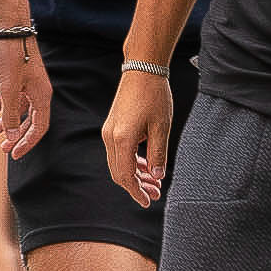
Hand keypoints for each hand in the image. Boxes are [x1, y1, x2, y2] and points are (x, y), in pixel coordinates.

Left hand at [0, 36, 50, 159]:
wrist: (10, 28)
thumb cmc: (11, 57)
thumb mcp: (9, 90)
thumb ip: (11, 115)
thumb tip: (12, 137)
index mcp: (42, 96)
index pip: (39, 128)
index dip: (27, 143)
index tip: (15, 155)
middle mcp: (39, 91)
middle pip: (31, 121)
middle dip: (17, 135)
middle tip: (4, 149)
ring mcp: (31, 82)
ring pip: (22, 108)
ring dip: (9, 121)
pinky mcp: (22, 75)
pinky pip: (16, 96)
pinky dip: (7, 105)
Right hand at [105, 67, 174, 205]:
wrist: (142, 69)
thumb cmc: (154, 95)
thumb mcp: (162, 128)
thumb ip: (158, 154)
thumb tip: (157, 176)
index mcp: (122, 139)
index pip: (125, 176)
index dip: (136, 192)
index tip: (147, 202)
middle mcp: (110, 137)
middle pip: (119, 172)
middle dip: (136, 186)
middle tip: (155, 194)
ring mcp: (109, 131)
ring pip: (118, 163)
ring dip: (135, 175)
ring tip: (154, 182)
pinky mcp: (112, 126)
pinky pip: (119, 152)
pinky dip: (132, 162)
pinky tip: (147, 165)